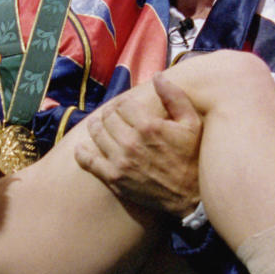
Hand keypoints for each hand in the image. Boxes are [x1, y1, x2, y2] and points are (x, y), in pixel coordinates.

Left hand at [73, 73, 202, 216]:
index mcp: (148, 126)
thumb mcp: (192, 124)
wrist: (189, 196)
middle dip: (110, 113)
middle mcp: (131, 142)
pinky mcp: (113, 178)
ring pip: (96, 134)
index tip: (126, 106)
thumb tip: (157, 76)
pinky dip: (82, 152)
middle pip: (108, 117)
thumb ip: (174, 97)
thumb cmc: (192, 157)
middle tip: (113, 116)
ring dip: (96, 127)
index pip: (122, 104)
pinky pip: (88, 160)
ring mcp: (120, 161)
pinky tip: (83, 147)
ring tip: (100, 126)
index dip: (123, 103)